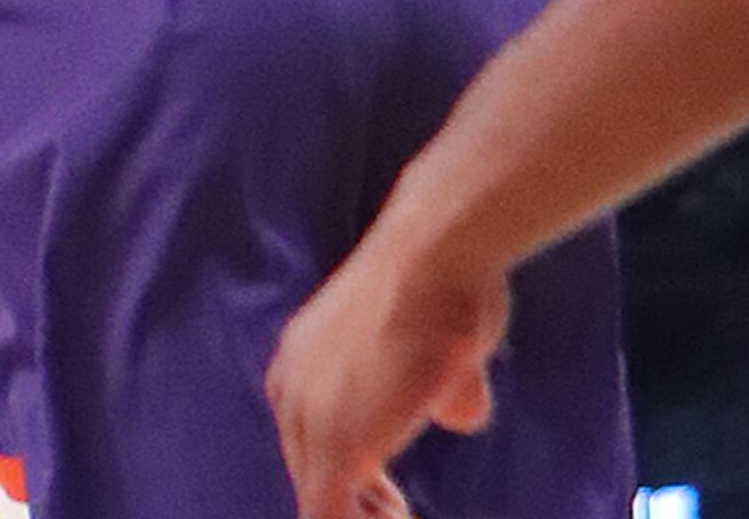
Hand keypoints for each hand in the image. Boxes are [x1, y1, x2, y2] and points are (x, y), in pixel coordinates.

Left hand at [266, 231, 510, 518]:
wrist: (436, 255)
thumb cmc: (447, 284)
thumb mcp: (442, 343)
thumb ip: (442, 387)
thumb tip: (458, 412)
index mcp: (301, 362)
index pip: (311, 442)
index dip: (353, 479)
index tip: (389, 501)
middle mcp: (290, 389)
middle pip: (310, 472)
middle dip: (356, 504)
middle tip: (396, 513)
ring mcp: (307, 419)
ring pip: (320, 502)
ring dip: (360, 518)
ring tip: (397, 518)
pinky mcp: (337, 448)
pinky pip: (329, 518)